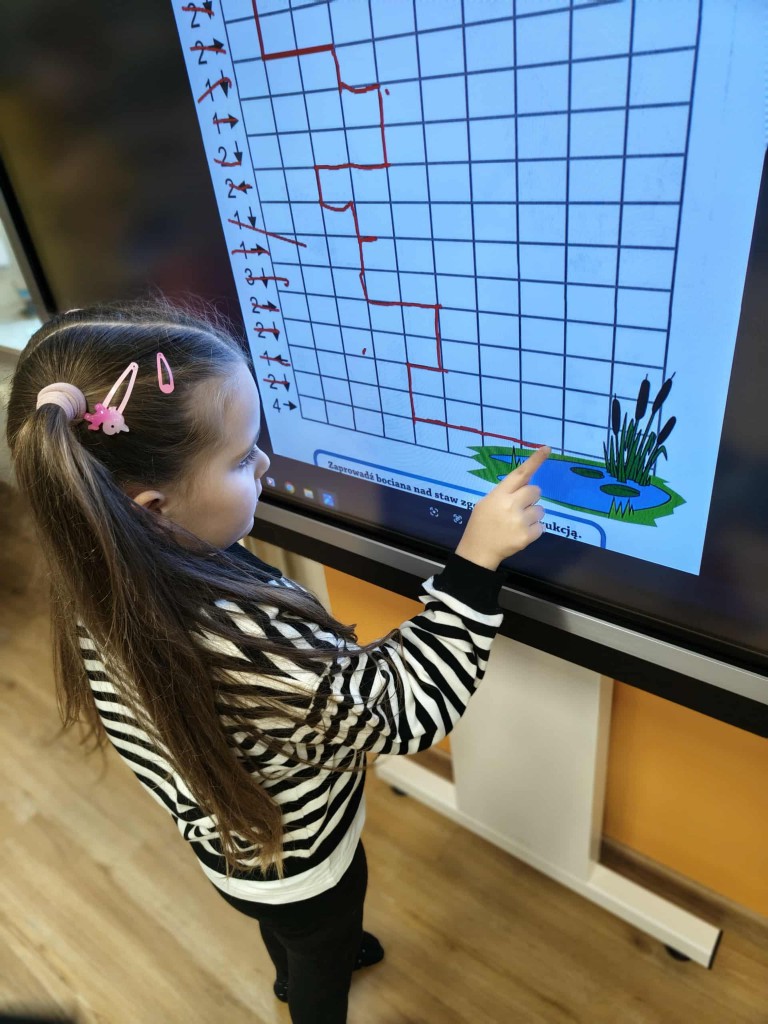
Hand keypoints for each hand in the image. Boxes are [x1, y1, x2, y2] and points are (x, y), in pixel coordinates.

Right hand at [455, 446, 549, 569]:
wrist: (478, 550)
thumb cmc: (482, 523)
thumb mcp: (487, 502)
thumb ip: (505, 493)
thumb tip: (526, 485)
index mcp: (499, 494)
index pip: (520, 473)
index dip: (535, 460)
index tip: (547, 449)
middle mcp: (511, 505)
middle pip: (536, 491)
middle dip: (531, 497)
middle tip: (519, 507)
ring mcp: (520, 521)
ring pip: (541, 510)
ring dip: (532, 515)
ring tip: (517, 523)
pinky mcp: (527, 536)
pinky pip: (541, 526)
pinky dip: (533, 530)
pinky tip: (519, 533)